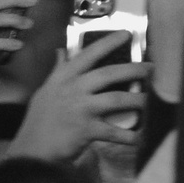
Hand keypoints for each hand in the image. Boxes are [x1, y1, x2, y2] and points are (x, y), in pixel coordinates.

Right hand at [6, 35, 148, 161]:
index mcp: (63, 78)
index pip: (88, 55)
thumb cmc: (39, 120)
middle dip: (133, 70)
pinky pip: (115, 131)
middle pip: (109, 74)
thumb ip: (57, 71)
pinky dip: (130, 135)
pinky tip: (141, 136)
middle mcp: (73, 89)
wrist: (32, 149)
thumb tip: (62, 51)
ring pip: (117, 99)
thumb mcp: (45, 91)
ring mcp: (81, 109)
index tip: (126, 34)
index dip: (108, 43)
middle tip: (151, 68)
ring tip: (150, 100)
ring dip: (138, 99)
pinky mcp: (88, 130)